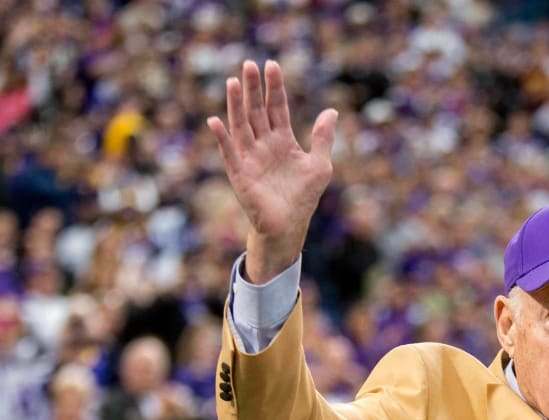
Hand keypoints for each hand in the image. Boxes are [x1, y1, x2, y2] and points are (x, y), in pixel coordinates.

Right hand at [207, 60, 337, 282]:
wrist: (289, 226)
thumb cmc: (304, 197)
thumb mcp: (320, 165)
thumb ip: (323, 138)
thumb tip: (332, 111)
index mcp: (282, 140)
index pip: (276, 107)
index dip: (275, 88)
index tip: (272, 65)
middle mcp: (263, 144)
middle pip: (256, 111)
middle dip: (253, 89)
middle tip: (250, 64)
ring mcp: (250, 157)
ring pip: (241, 125)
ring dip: (236, 104)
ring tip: (234, 82)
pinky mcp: (240, 174)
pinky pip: (229, 153)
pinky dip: (222, 138)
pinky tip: (216, 121)